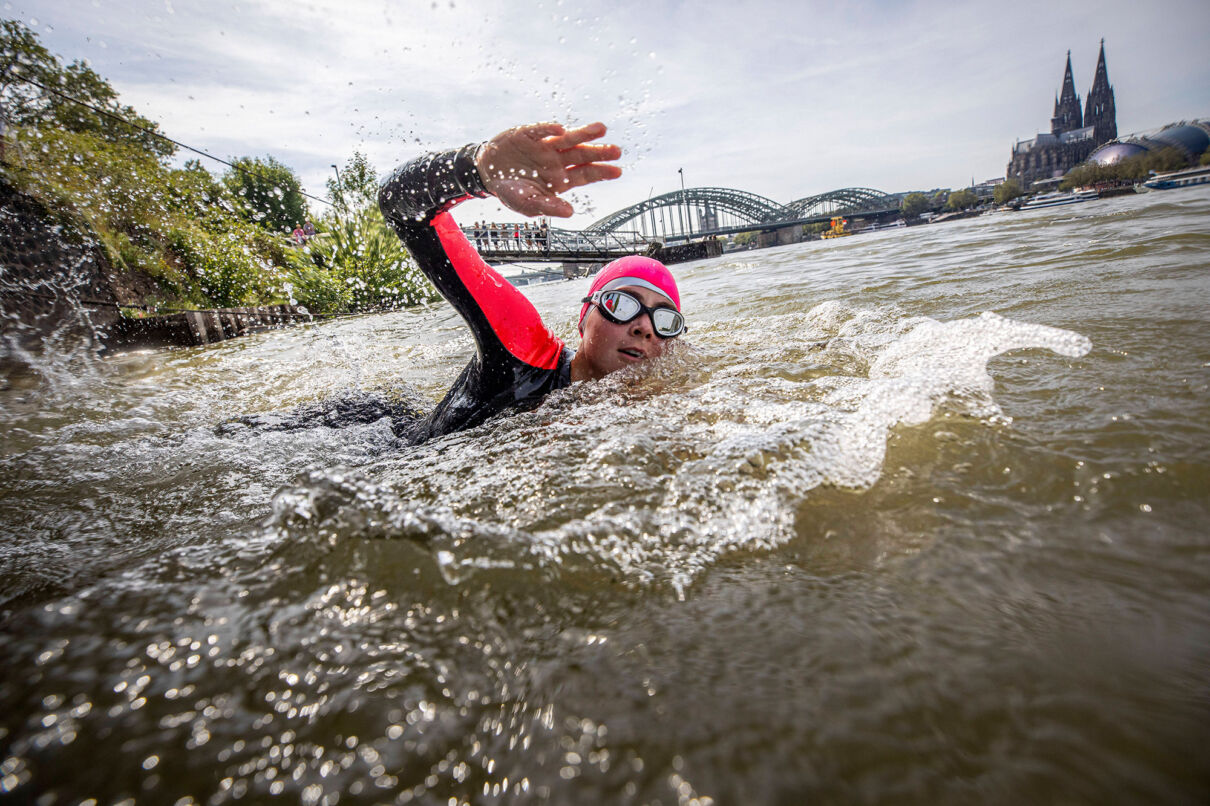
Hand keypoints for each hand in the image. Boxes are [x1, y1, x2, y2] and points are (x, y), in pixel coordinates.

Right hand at [475, 121, 621, 217]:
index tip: (617, 171)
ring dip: (584, 133)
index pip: (586, 174)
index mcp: (561, 178)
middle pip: (582, 155)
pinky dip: (549, 129)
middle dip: (599, 152)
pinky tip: (559, 129)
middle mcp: (557, 160)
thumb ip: (548, 206)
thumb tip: (570, 212)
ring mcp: (545, 146)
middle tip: (616, 151)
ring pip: (569, 139)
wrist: (487, 173)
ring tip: (601, 129)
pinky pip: (541, 130)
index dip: (602, 172)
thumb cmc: (511, 192)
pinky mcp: (529, 134)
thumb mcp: (528, 204)